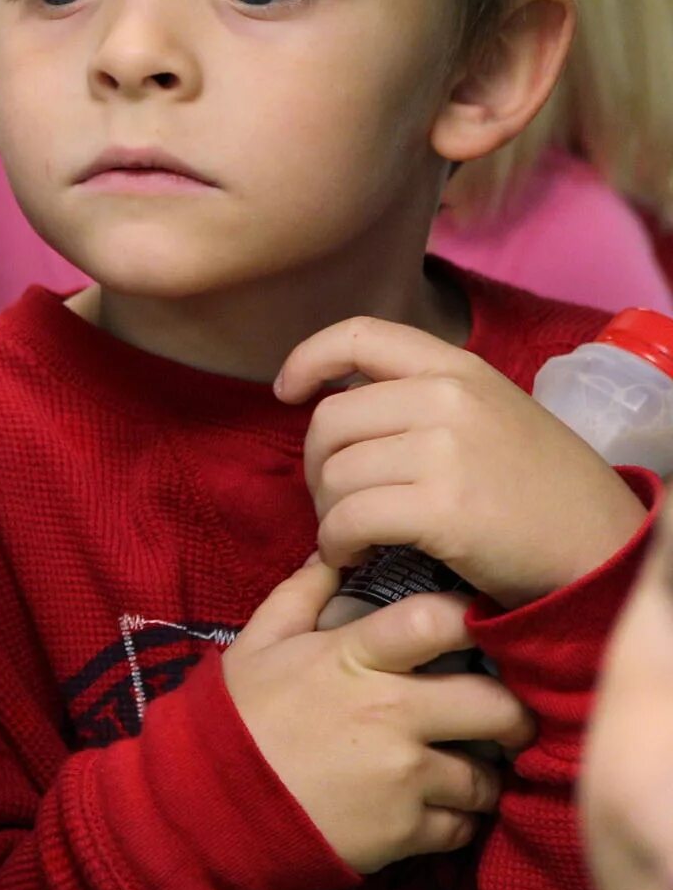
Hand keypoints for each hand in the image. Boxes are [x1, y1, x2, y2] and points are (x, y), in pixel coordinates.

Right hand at [224, 559, 532, 873]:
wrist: (213, 804)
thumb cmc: (239, 718)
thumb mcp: (257, 645)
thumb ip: (300, 596)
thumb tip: (332, 554)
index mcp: (354, 660)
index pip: (438, 621)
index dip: (472, 618)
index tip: (478, 629)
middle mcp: (392, 714)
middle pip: (497, 707)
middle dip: (511, 714)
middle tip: (500, 717)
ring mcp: (404, 776)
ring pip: (487, 778)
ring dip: (479, 776)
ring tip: (461, 771)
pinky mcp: (408, 832)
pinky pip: (464, 828)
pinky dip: (455, 821)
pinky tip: (432, 809)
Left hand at [277, 317, 646, 609]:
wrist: (603, 550)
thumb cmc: (543, 489)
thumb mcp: (492, 413)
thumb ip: (426, 397)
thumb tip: (339, 398)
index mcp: (459, 369)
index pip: (361, 334)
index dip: (309, 358)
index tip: (286, 391)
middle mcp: (447, 399)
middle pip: (330, 419)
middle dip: (316, 464)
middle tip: (333, 498)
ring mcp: (444, 452)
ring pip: (334, 473)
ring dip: (327, 512)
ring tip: (348, 533)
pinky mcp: (441, 509)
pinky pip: (349, 519)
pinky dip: (336, 543)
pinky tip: (351, 554)